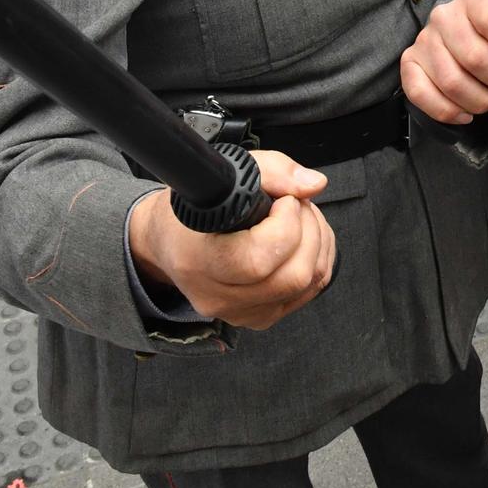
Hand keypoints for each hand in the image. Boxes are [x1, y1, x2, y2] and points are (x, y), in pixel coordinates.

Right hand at [126, 150, 336, 330]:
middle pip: (294, 276)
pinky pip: (309, 291)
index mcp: (199, 260)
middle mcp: (217, 295)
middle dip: (309, 230)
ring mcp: (240, 312)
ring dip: (318, 242)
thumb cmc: (193, 206)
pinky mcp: (260, 316)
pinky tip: (301, 239)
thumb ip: (273, 171)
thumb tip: (313, 185)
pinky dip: (317, 259)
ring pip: (309, 284)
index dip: (285, 225)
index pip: (258, 261)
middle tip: (296, 204)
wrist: (170, 241)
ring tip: (298, 218)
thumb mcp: (225, 171)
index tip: (282, 200)